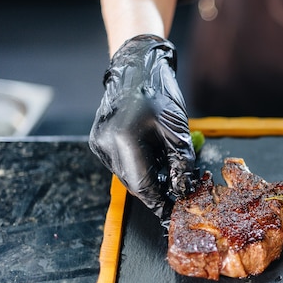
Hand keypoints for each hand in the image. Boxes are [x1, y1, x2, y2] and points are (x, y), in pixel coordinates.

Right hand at [89, 34, 196, 217]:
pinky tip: (154, 157)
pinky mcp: (98, 139)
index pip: (143, 186)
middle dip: (157, 190)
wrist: (137, 66)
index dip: (159, 203)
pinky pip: (121, 162)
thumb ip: (181, 163)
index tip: (172, 215)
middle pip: (134, 183)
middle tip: (177, 192)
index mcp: (124, 141)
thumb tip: (183, 188)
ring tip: (169, 170)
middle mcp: (106, 145)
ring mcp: (99, 142)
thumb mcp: (178, 130)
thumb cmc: (159, 93)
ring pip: (127, 174)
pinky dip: (139, 165)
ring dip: (149, 178)